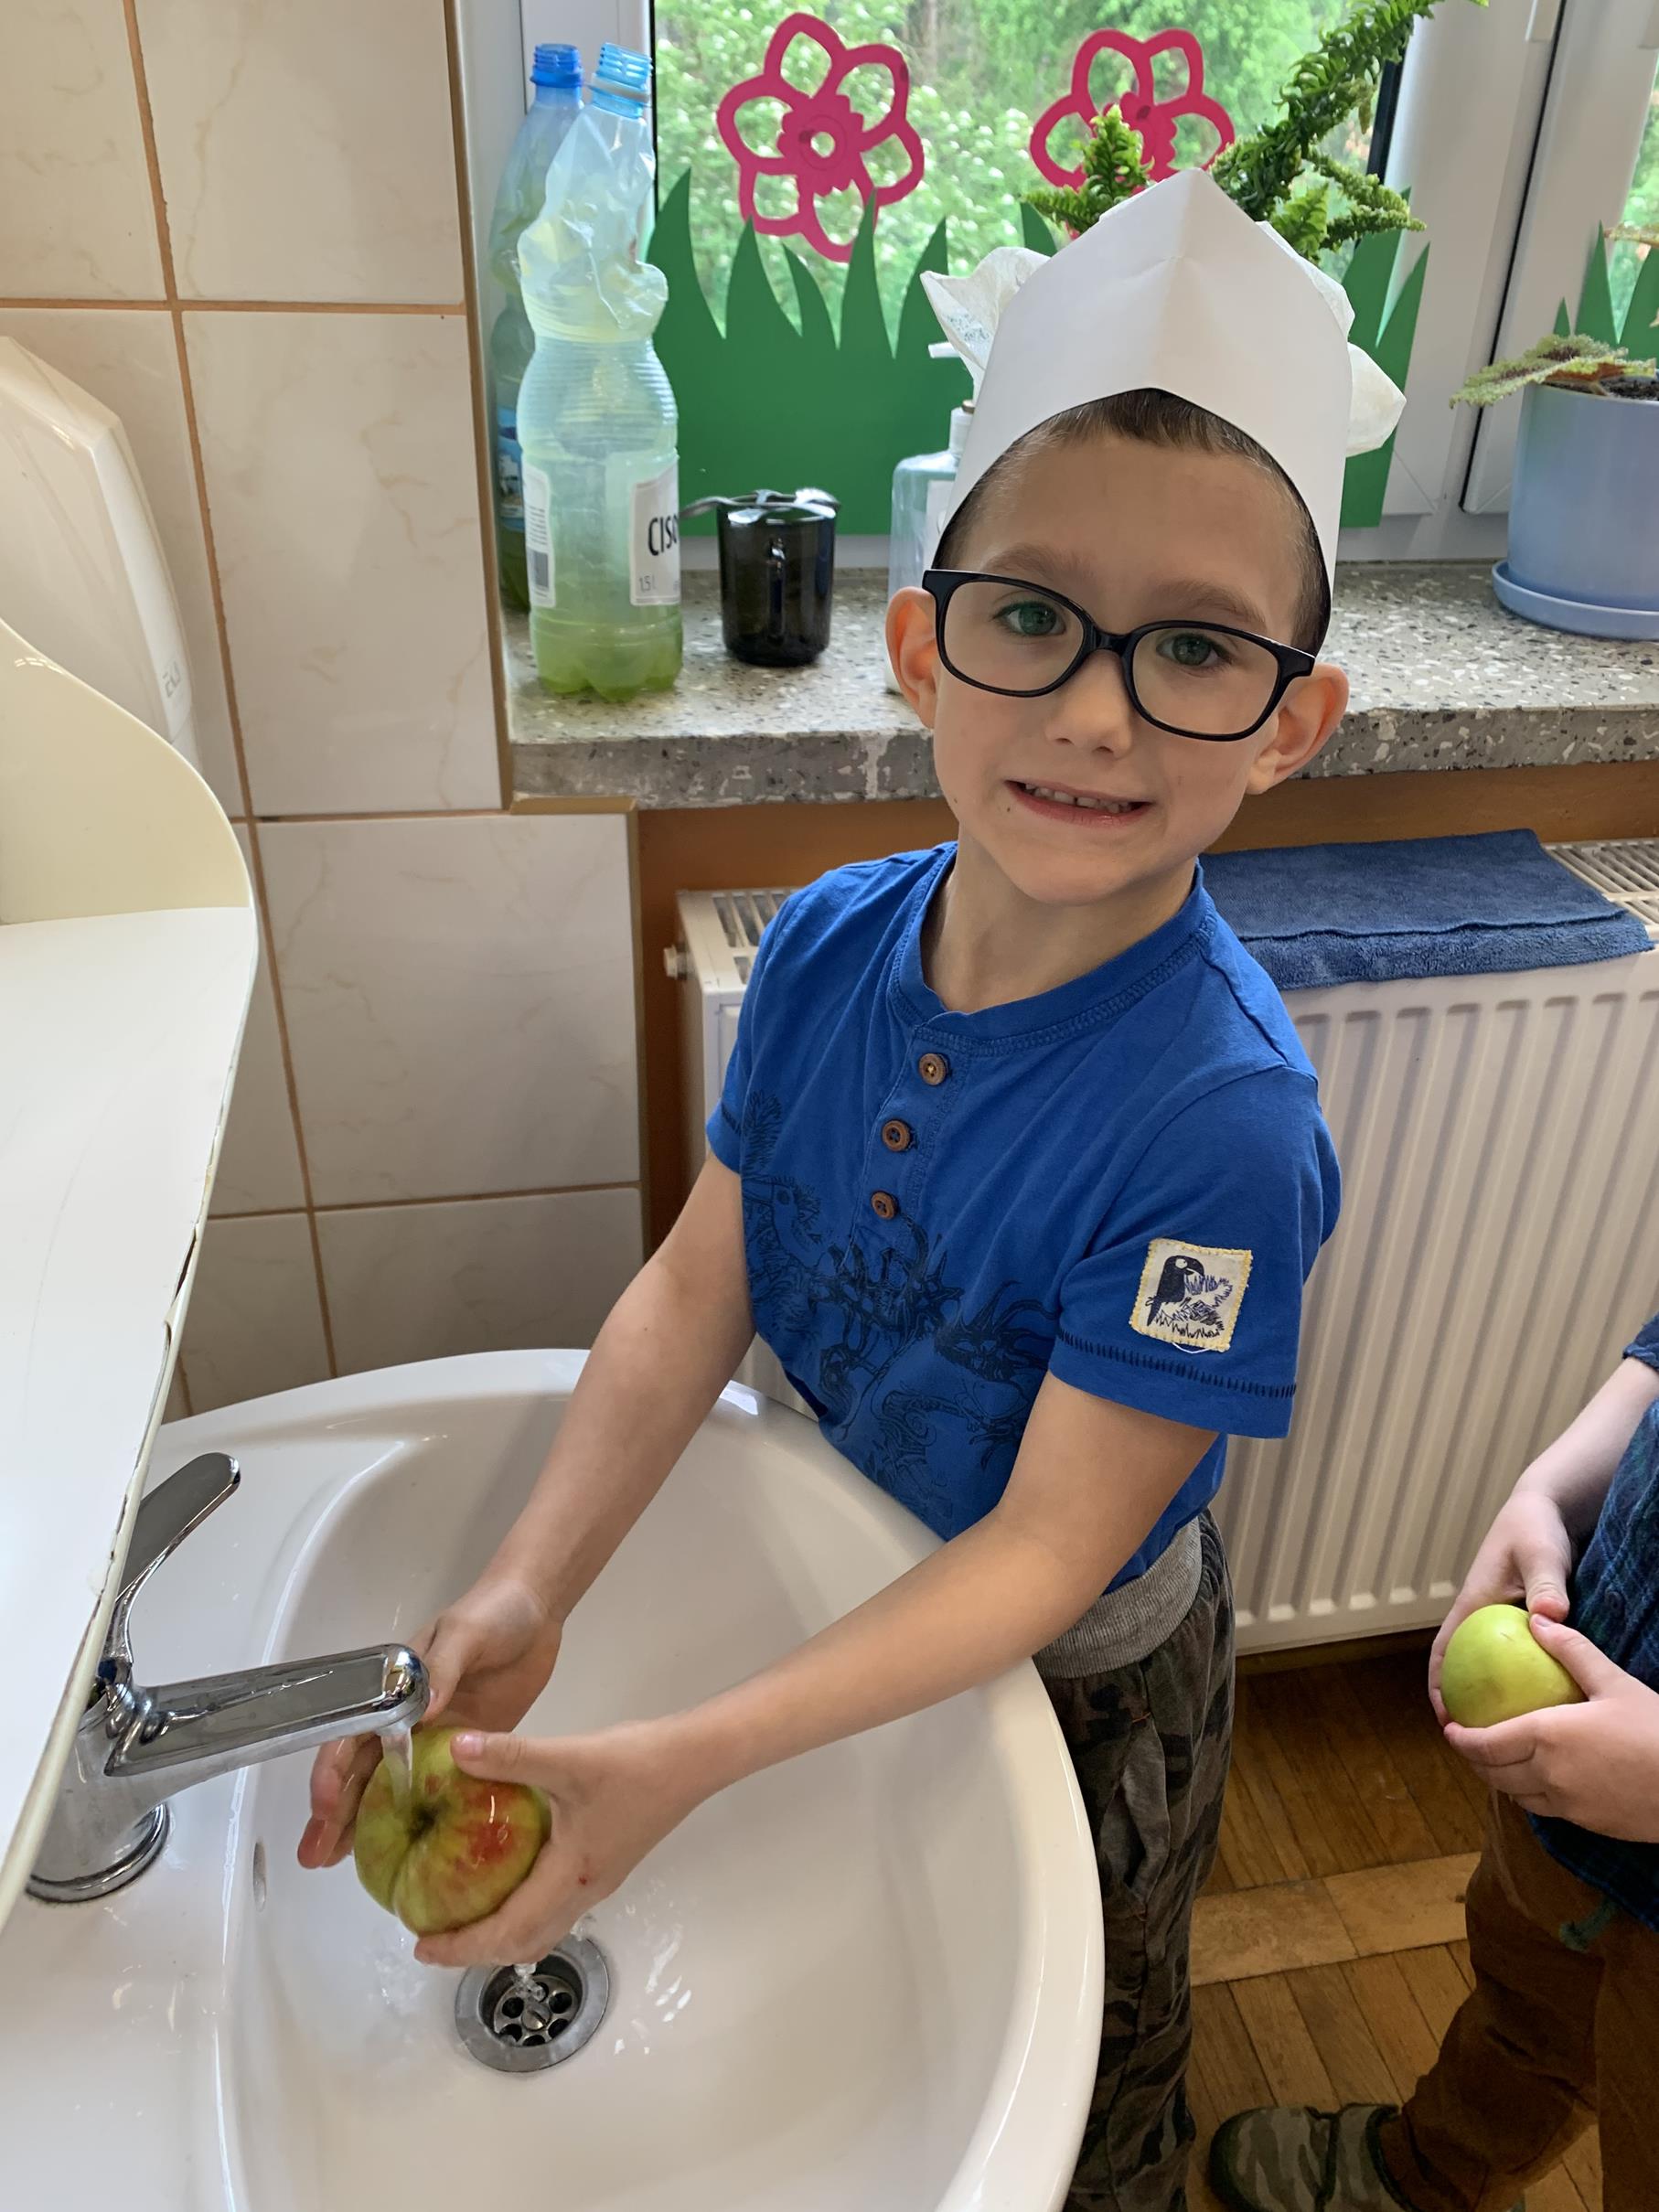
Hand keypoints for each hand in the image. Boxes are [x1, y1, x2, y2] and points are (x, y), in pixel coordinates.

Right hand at [298, 1572, 563, 1869]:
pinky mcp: (464, 1747)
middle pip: (361, 1769)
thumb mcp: (466, 1633)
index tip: (325, 1807)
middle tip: (313, 1857)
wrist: (535, 1611)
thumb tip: (422, 1710)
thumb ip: (444, 1668)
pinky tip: (402, 1849)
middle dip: (334, 1812)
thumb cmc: (495, 1612)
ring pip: (388, 1786)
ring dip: (361, 1823)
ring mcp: (432, 1735)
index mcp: (393, 1685)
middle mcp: (404, 1715)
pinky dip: (413, 1818)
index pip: (352, 1732)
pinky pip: (433, 1790)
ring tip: (334, 1863)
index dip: (334, 1771)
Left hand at [410, 1721, 706, 1968]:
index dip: (463, 1946)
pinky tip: (505, 1877)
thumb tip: (456, 1752)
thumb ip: (511, 1756)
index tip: (423, 1948)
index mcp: (571, 1876)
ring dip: (500, 1934)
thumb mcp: (569, 1757)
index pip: (508, 1930)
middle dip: (476, 1950)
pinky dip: (521, 1910)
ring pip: (541, 1928)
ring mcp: (597, 1880)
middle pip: (524, 1943)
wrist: (694, 1759)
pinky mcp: (604, 1862)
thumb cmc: (637, 1765)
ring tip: (463, 1918)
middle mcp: (584, 1890)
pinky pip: (554, 1906)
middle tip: (433, 1940)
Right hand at [1428, 1490, 1574, 1721]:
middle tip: (1479, 1745)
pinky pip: (1512, 1662)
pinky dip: (1517, 1684)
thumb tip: (1551, 1617)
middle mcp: (1479, 1619)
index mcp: (1472, 1606)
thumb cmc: (1535, 1529)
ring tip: (1508, 1736)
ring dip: (1488, 1698)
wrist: (1543, 1510)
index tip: (1444, 1721)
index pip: (1444, 1653)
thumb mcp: (1541, 1555)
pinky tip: (1543, 1706)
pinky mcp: (1517, 1624)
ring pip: (1486, 1669)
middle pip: (1461, 1670)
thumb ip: (1546, 1584)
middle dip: (1462, 1706)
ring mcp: (1497, 1624)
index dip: (1437, 1687)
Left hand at [1444, 1615, 1658, 1842]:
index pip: (1485, 1744)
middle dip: (1474, 1760)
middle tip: (1467, 1743)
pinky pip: (1544, 1809)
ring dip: (1500, 1780)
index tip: (1449, 1728)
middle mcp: (1548, 1776)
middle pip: (1494, 1774)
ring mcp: (1567, 1806)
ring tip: (1498, 1761)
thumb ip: (1572, 1651)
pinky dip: (1529, 1794)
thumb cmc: (1656, 1731)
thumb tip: (1538, 1622)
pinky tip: (1539, 1778)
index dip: (1461, 1739)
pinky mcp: (1587, 1824)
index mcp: (1546, 1738)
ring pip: (1516, 1796)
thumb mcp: (1614, 1682)